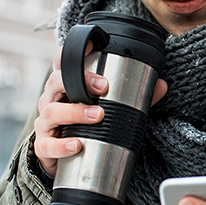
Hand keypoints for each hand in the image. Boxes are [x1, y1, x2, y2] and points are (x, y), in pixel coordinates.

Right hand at [33, 45, 167, 175]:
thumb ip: (138, 97)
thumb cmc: (89, 124)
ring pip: (52, 111)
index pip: (62, 61)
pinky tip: (76, 145)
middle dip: (79, 81)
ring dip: (75, 112)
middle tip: (104, 87)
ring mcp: (46, 122)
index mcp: (67, 85)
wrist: (68, 157)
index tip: (93, 47)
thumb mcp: (113, 108)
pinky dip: (61, 145)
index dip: (72, 51)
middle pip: (56, 82)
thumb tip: (161, 85)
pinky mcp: (44, 145)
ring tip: (97, 115)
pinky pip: (47, 144)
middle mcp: (53, 99)